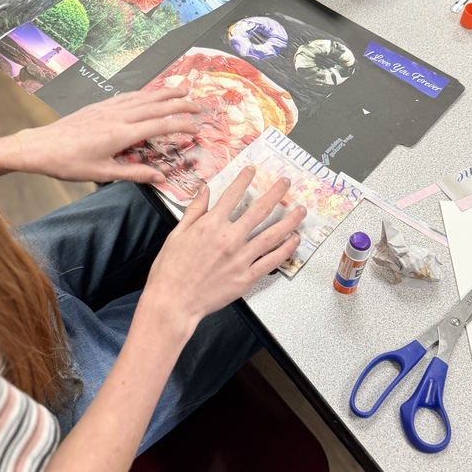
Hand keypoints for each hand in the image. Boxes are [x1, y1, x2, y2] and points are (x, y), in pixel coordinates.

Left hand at [12, 86, 201, 183]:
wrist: (40, 146)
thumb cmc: (68, 162)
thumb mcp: (103, 173)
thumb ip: (134, 173)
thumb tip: (159, 178)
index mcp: (121, 134)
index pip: (160, 126)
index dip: (181, 125)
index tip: (197, 127)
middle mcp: (117, 116)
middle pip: (156, 106)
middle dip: (179, 104)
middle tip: (198, 104)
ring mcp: (108, 108)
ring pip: (143, 97)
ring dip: (164, 93)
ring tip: (181, 90)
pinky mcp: (98, 106)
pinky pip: (127, 96)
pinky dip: (143, 93)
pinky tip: (148, 93)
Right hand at [140, 166, 303, 335]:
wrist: (173, 301)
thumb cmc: (170, 270)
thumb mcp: (177, 234)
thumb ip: (194, 210)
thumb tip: (204, 189)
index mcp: (211, 225)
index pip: (232, 194)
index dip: (244, 179)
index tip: (252, 170)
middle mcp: (229, 238)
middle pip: (260, 210)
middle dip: (276, 193)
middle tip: (286, 183)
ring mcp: (241, 258)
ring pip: (272, 235)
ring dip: (289, 220)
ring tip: (300, 210)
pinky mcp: (247, 278)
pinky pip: (272, 261)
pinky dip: (286, 250)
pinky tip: (294, 241)